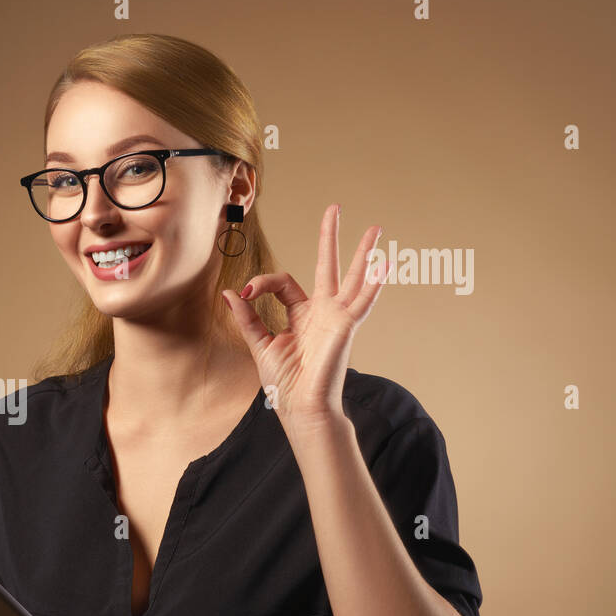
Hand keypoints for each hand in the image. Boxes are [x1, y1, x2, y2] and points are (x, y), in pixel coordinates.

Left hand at [220, 204, 387, 435]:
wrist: (301, 407)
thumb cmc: (285, 382)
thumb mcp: (259, 344)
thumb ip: (247, 317)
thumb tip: (229, 292)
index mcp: (301, 315)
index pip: (284, 283)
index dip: (262, 282)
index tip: (245, 293)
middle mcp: (322, 312)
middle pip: (328, 267)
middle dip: (330, 238)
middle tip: (334, 208)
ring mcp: (337, 318)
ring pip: (353, 278)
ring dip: (364, 253)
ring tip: (376, 229)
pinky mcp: (346, 327)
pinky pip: (363, 301)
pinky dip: (375, 283)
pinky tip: (386, 263)